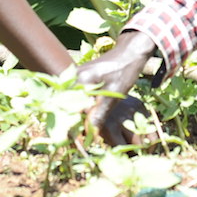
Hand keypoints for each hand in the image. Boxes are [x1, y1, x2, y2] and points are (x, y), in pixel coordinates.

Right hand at [74, 31, 158, 146]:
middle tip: (77, 142)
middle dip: (71, 123)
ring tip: (81, 134)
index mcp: (79, 80)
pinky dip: (79, 109)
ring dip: (75, 117)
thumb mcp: (114, 95)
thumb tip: (89, 133)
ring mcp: (75, 77)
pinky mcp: (80, 78)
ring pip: (70, 102)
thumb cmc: (124, 72)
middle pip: (66, 106)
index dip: (71, 127)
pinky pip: (76, 97)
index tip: (76, 143)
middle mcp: (73, 77)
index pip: (70, 108)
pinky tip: (85, 120)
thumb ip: (100, 113)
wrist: (129, 53)